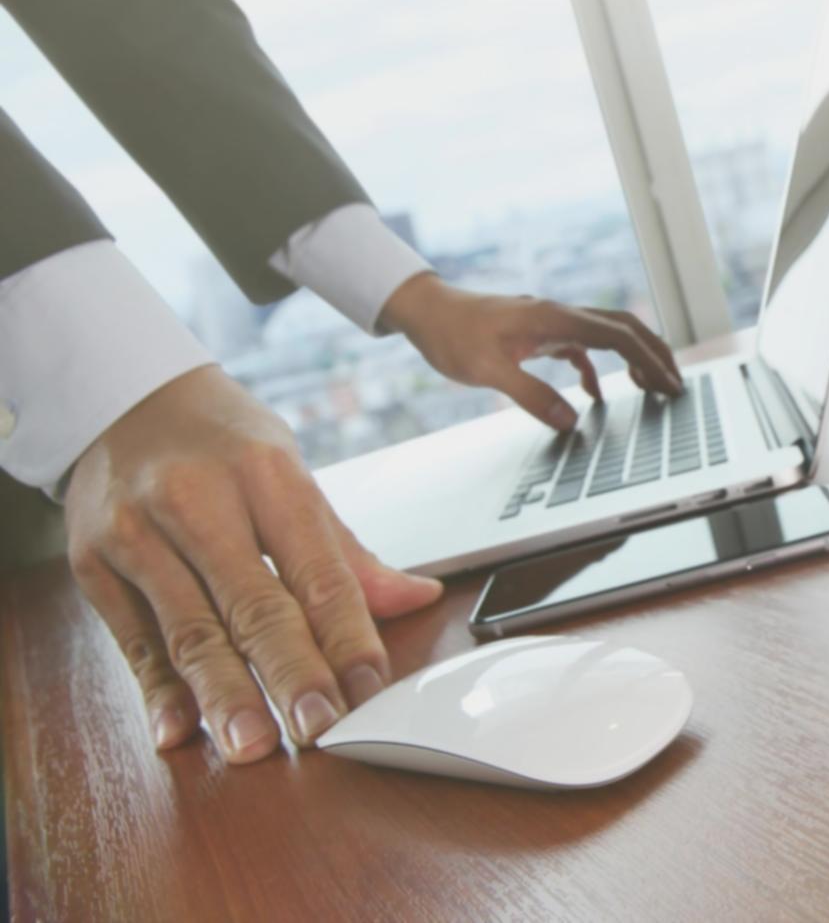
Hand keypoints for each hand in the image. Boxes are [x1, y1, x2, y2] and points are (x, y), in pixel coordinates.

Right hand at [63, 365, 443, 762]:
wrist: (126, 400)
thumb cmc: (224, 443)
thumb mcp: (291, 473)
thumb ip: (346, 551)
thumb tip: (418, 597)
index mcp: (266, 475)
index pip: (316, 569)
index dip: (347, 635)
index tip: (369, 687)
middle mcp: (198, 501)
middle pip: (254, 604)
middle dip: (290, 673)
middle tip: (319, 727)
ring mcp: (138, 534)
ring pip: (190, 630)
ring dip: (224, 694)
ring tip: (253, 744)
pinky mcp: (95, 564)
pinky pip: (133, 640)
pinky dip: (157, 692)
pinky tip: (179, 731)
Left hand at [380, 273, 683, 428]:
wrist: (424, 310)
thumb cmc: (450, 334)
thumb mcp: (487, 371)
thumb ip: (531, 395)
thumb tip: (570, 420)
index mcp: (553, 319)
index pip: (616, 336)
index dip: (648, 359)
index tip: (668, 382)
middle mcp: (558, 315)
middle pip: (622, 329)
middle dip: (654, 355)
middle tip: (675, 384)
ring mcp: (549, 322)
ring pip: (605, 336)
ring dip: (631, 359)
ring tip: (650, 387)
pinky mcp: (538, 332)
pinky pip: (580, 347)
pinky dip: (595, 369)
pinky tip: (594, 395)